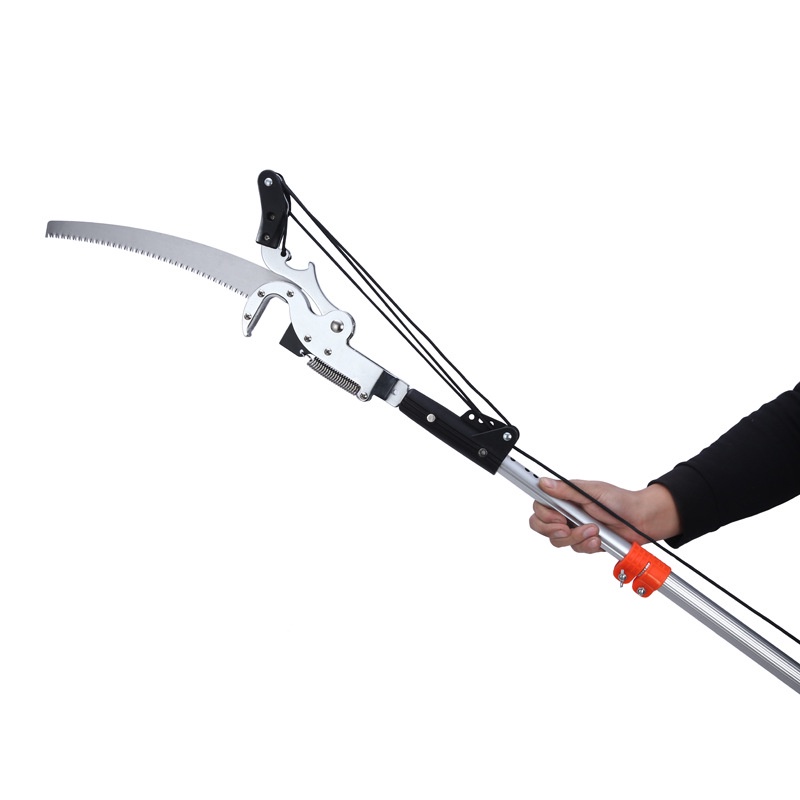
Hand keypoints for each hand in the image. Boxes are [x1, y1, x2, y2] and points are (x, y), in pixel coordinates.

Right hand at [529, 478, 679, 554]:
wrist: (642, 520)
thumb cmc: (620, 500)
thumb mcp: (592, 492)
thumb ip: (566, 490)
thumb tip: (543, 483)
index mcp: (565, 497)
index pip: (539, 506)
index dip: (543, 515)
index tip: (557, 517)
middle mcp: (566, 513)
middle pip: (542, 526)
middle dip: (554, 530)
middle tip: (567, 528)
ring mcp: (575, 528)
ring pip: (558, 541)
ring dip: (576, 537)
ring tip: (594, 530)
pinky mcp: (585, 542)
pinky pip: (576, 549)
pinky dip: (588, 545)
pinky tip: (599, 539)